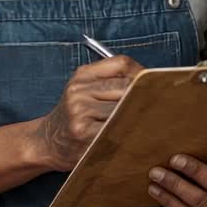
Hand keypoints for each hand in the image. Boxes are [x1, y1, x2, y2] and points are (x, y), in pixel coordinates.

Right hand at [34, 55, 143, 170]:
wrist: (45, 142)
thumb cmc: (72, 116)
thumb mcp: (83, 89)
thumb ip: (110, 80)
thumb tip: (150, 81)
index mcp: (82, 75)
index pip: (122, 64)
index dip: (142, 73)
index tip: (154, 83)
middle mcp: (79, 91)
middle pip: (127, 87)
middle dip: (145, 97)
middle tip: (161, 106)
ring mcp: (81, 112)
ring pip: (124, 109)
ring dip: (139, 117)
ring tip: (149, 122)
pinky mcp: (84, 134)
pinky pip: (117, 129)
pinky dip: (129, 132)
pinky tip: (134, 136)